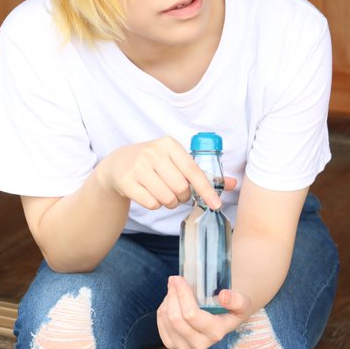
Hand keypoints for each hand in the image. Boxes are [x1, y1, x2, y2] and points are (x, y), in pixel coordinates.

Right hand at [96, 136, 236, 210]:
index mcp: (168, 144)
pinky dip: (154, 205)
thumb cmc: (153, 163)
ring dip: (169, 202)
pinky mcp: (127, 182)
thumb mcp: (175, 160)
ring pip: (167, 198)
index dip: (206, 190)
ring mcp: (138, 167)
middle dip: (182, 196)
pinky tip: (149, 194)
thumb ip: (202, 173)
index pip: (193, 170)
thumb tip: (232, 184)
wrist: (117, 164)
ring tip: (162, 193)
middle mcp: (152, 153)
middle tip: (176, 192)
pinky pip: (152, 204)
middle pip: (180, 188)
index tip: (216, 205)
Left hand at [157, 276, 251, 348]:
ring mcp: (184, 346)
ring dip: (168, 300)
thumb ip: (236, 299)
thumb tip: (223, 296)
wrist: (224, 320)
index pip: (191, 315)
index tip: (180, 278)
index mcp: (215, 333)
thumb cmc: (231, 308)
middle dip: (172, 294)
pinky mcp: (172, 344)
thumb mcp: (241, 302)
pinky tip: (172, 302)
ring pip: (166, 319)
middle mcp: (199, 344)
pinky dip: (163, 308)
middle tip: (174, 279)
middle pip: (175, 318)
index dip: (182, 294)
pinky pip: (160, 323)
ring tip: (175, 289)